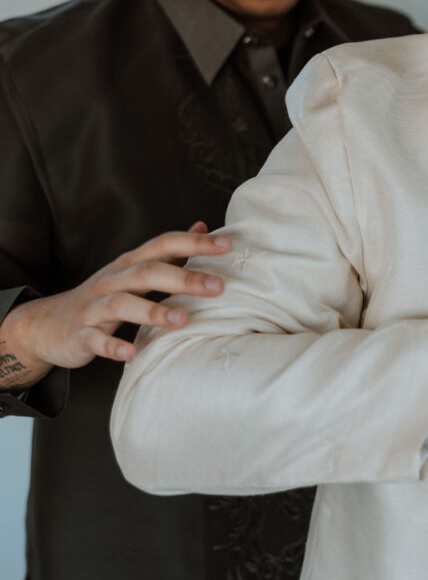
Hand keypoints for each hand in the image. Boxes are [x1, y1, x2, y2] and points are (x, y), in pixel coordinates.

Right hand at [0, 223, 229, 388]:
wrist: (47, 324)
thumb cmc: (104, 295)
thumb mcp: (134, 269)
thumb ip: (169, 252)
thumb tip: (203, 227)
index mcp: (130, 263)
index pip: (164, 245)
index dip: (195, 244)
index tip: (227, 246)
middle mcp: (113, 280)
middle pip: (149, 272)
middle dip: (185, 278)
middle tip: (218, 287)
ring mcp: (94, 307)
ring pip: (123, 304)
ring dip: (154, 310)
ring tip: (183, 319)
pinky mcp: (80, 335)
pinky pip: (95, 340)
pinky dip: (112, 346)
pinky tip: (131, 352)